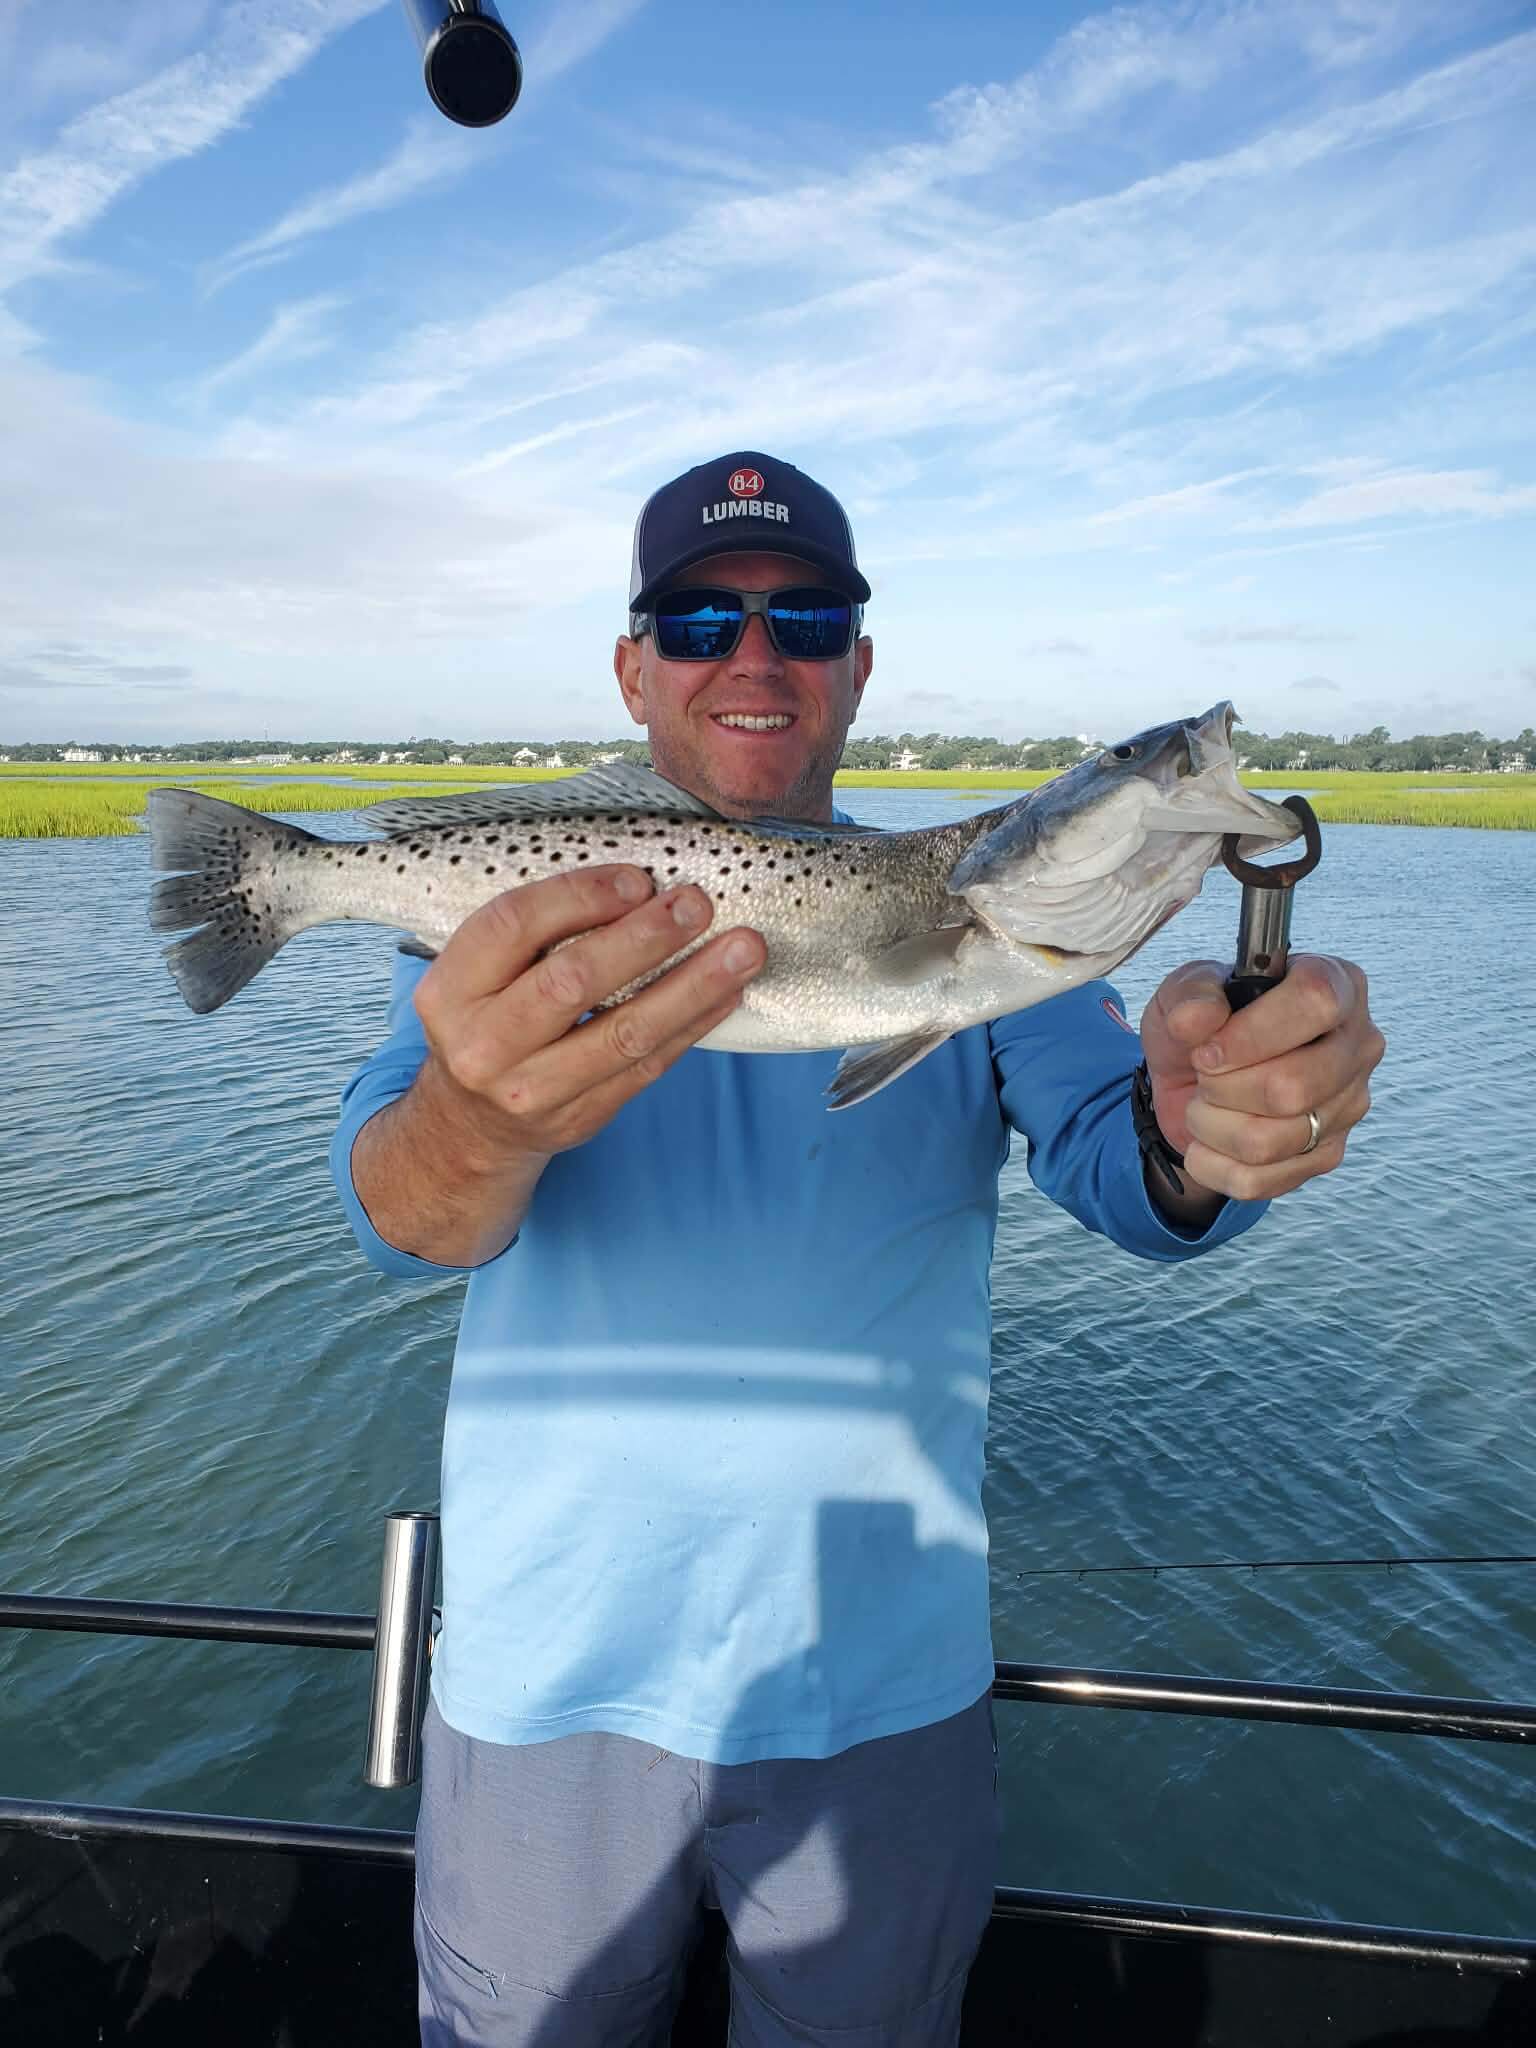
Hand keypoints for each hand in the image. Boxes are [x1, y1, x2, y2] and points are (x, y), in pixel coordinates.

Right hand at [411, 865, 765, 1162]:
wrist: (469, 1128)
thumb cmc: (486, 1025)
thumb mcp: (478, 977)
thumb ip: (534, 935)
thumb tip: (638, 886)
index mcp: (450, 990)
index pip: (513, 925)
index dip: (580, 896)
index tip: (638, 879)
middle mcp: (482, 1044)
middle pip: (572, 980)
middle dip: (644, 937)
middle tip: (698, 904)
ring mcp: (531, 1089)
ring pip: (624, 1031)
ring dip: (693, 985)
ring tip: (743, 950)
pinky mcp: (578, 1118)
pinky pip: (647, 1067)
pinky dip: (694, 1025)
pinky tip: (728, 994)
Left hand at [1139, 954, 1384, 1202]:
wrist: (1196, 1079)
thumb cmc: (1205, 1024)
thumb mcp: (1184, 992)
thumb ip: (1190, 993)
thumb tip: (1197, 1018)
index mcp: (1337, 985)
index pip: (1315, 1003)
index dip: (1251, 1034)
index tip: (1206, 1051)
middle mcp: (1358, 1045)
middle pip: (1293, 1087)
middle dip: (1222, 1087)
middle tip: (1203, 1074)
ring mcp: (1350, 1104)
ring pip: (1269, 1140)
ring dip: (1211, 1125)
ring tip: (1202, 1102)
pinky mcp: (1328, 1154)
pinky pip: (1259, 1178)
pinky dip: (1212, 1162)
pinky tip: (1208, 1139)